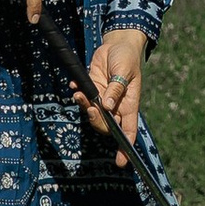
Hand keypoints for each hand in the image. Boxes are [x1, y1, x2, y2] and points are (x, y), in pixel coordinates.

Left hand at [86, 31, 145, 162]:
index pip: (128, 131)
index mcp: (129, 105)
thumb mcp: (125, 71)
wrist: (116, 43)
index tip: (122, 161)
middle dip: (97, 121)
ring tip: (80, 94)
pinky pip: (83, 99)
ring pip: (92, 114)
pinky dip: (77, 94)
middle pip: (106, 125)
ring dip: (84, 106)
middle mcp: (115, 106)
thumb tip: (107, 107)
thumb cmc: (127, 58)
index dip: (126, 147)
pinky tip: (75, 85)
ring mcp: (103, 99)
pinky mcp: (92, 90)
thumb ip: (116, 89)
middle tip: (91, 109)